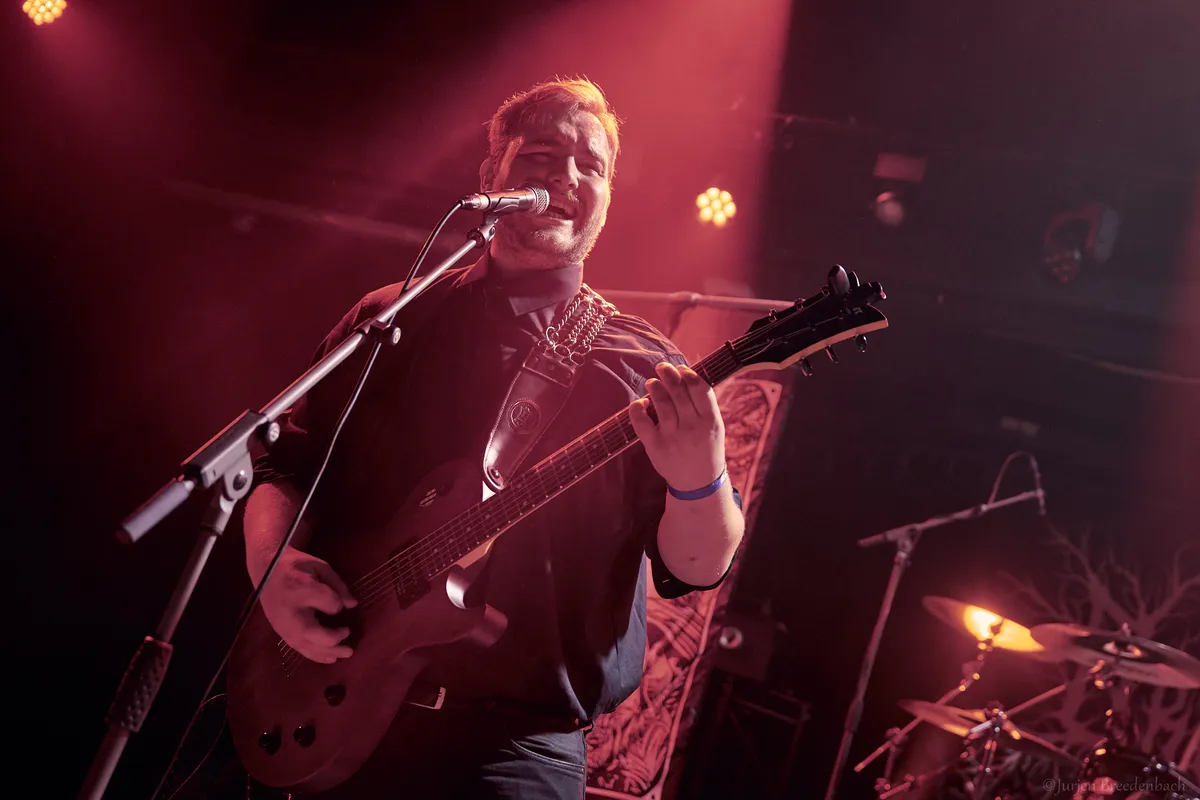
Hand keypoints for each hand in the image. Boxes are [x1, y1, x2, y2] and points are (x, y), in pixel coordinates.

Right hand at [259, 547, 357, 663]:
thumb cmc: (296, 565)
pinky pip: (300, 649)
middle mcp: (291, 611)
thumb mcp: (319, 566)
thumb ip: (337, 585)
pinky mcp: (281, 632)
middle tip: (349, 632)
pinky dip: (317, 655)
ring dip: (329, 652)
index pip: (328, 601)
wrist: (265, 569)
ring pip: (307, 646)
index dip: (338, 603)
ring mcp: (284, 625)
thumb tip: (352, 605)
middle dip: (335, 638)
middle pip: (314, 633)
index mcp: (301, 588)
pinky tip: (331, 658)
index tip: (339, 600)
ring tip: (348, 652)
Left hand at [629, 362, 725, 490]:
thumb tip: (686, 375)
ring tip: (652, 382)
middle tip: (662, 367)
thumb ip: (704, 405)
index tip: (681, 368)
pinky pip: (641, 423)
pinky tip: (639, 402)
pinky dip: (637, 409)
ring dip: (654, 387)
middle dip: (668, 374)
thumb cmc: (706, 449)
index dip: (688, 374)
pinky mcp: (655, 446)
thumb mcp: (715, 427)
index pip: (699, 389)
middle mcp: (692, 427)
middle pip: (679, 392)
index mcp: (710, 421)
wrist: (698, 483)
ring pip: (661, 403)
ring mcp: (672, 437)